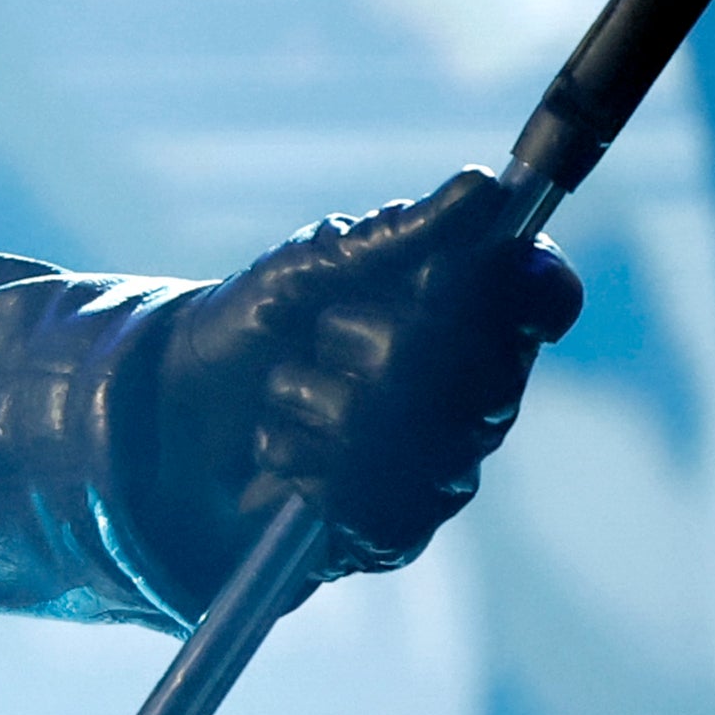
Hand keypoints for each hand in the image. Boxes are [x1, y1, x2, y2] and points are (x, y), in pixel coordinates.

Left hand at [140, 169, 583, 609]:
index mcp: (465, 316)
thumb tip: (482, 187)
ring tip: (285, 394)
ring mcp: (443, 464)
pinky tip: (283, 451)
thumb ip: (395, 235)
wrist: (173, 412)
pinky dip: (307, 463)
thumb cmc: (256, 325)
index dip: (533, 285)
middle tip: (323, 333)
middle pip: (484, 370)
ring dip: (325, 403)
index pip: (541, 297)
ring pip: (424, 438)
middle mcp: (473, 392)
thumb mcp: (310, 265)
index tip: (505, 268)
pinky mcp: (398, 526)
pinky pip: (382, 502)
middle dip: (381, 343)